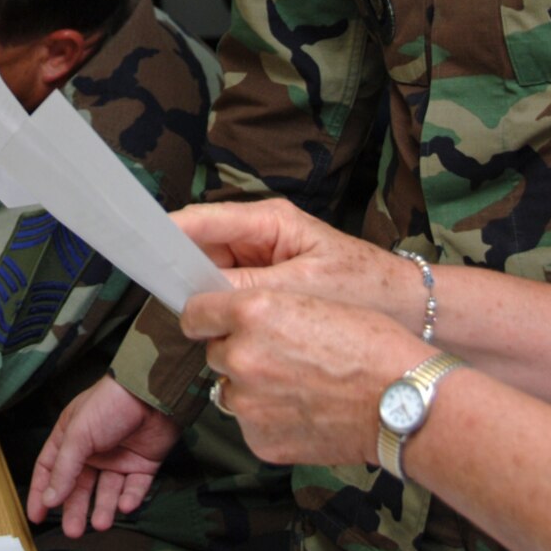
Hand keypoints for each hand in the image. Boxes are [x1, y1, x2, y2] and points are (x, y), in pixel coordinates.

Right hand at [27, 376, 183, 536]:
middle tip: (72, 531)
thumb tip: (49, 498)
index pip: (50, 470)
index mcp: (71, 439)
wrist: (152, 394)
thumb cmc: (110, 403)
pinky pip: (133, 488)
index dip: (42, 493)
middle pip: (79, 487)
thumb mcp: (78, 434)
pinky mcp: (142, 465)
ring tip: (101, 523)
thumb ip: (64, 469)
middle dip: (75, 509)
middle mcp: (93, 452)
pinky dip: (129, 499)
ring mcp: (118, 459)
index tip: (37, 516)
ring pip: (106, 492)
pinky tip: (125, 505)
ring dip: (103, 509)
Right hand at [175, 198, 416, 325]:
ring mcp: (264, 261)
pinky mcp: (269, 288)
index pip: (206, 220)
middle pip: (204, 249)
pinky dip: (223, 312)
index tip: (140, 244)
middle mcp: (262, 236)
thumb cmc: (367, 290)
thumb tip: (201, 301)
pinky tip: (216, 330)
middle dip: (183, 271)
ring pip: (214, 276)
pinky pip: (233, 296)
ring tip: (187, 318)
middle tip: (160, 296)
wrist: (410, 311)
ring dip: (203, 296)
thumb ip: (250, 290)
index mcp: (271, 221)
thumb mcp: (305, 290)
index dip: (170, 231)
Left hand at [181, 288, 429, 467]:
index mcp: (252, 311)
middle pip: (216, 352)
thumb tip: (233, 324)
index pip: (194, 313)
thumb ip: (261, 312)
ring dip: (254, 388)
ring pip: (232, 390)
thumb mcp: (311, 299)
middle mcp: (241, 355)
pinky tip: (306, 411)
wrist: (404, 399)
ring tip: (300, 386)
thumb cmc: (372, 344)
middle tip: (282, 356)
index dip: (207, 317)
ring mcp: (248, 403)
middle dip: (240, 353)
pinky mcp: (260, 439)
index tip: (213, 323)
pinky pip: (251, 424)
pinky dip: (271, 420)